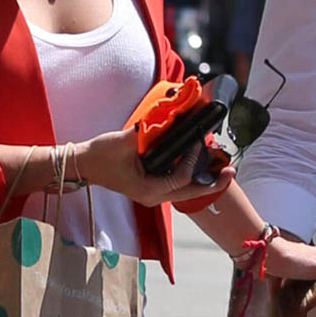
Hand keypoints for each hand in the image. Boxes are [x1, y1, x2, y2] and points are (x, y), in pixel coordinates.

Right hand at [74, 128, 234, 207]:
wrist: (84, 164)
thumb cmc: (100, 156)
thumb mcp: (122, 142)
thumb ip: (146, 133)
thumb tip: (167, 119)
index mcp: (148, 190)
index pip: (181, 178)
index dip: (192, 159)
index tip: (198, 140)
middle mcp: (154, 197)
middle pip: (191, 192)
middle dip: (213, 182)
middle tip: (231, 170)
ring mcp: (154, 193)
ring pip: (187, 190)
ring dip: (205, 178)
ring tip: (222, 165)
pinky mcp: (153, 186)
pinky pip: (178, 183)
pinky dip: (191, 172)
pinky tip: (200, 160)